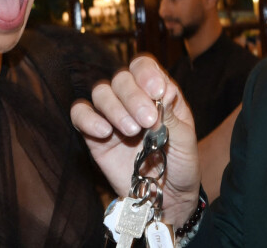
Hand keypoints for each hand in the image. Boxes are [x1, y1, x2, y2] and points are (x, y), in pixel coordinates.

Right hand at [71, 54, 200, 225]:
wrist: (166, 200)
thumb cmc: (180, 166)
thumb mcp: (185, 142)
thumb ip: (171, 118)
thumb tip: (159, 94)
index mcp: (156, 93)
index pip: (143, 67)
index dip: (146, 72)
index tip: (155, 90)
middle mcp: (131, 99)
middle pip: (121, 78)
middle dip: (132, 96)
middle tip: (147, 120)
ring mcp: (111, 115)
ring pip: (100, 92)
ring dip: (114, 107)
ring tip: (131, 131)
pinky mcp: (93, 134)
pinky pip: (80, 114)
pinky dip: (87, 118)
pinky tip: (103, 132)